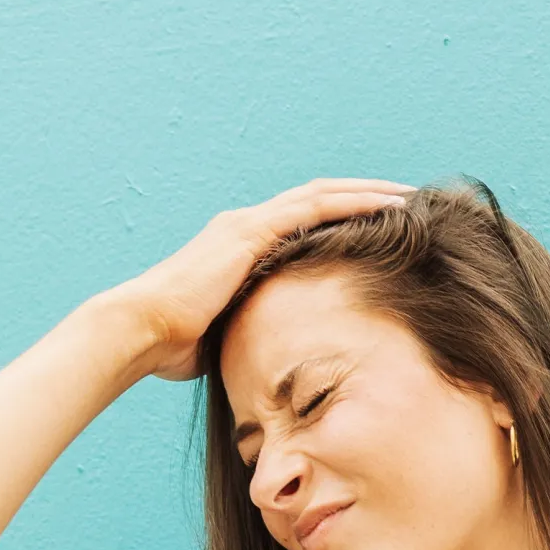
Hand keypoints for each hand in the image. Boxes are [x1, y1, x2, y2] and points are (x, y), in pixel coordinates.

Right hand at [104, 178, 415, 383]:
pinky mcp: (251, 233)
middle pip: (317, 199)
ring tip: (408, 195)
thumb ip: (248, 331)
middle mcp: (244, 226)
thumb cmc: (171, 345)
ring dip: (366, 192)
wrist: (141, 333)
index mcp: (239, 247)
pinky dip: (351, 203)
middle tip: (406, 199)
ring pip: (321, 194)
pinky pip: (313, 209)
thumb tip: (266, 357)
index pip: (300, 223)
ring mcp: (247, 225)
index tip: (378, 224)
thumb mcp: (223, 335)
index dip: (340, 218)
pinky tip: (385, 205)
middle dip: (362, 196)